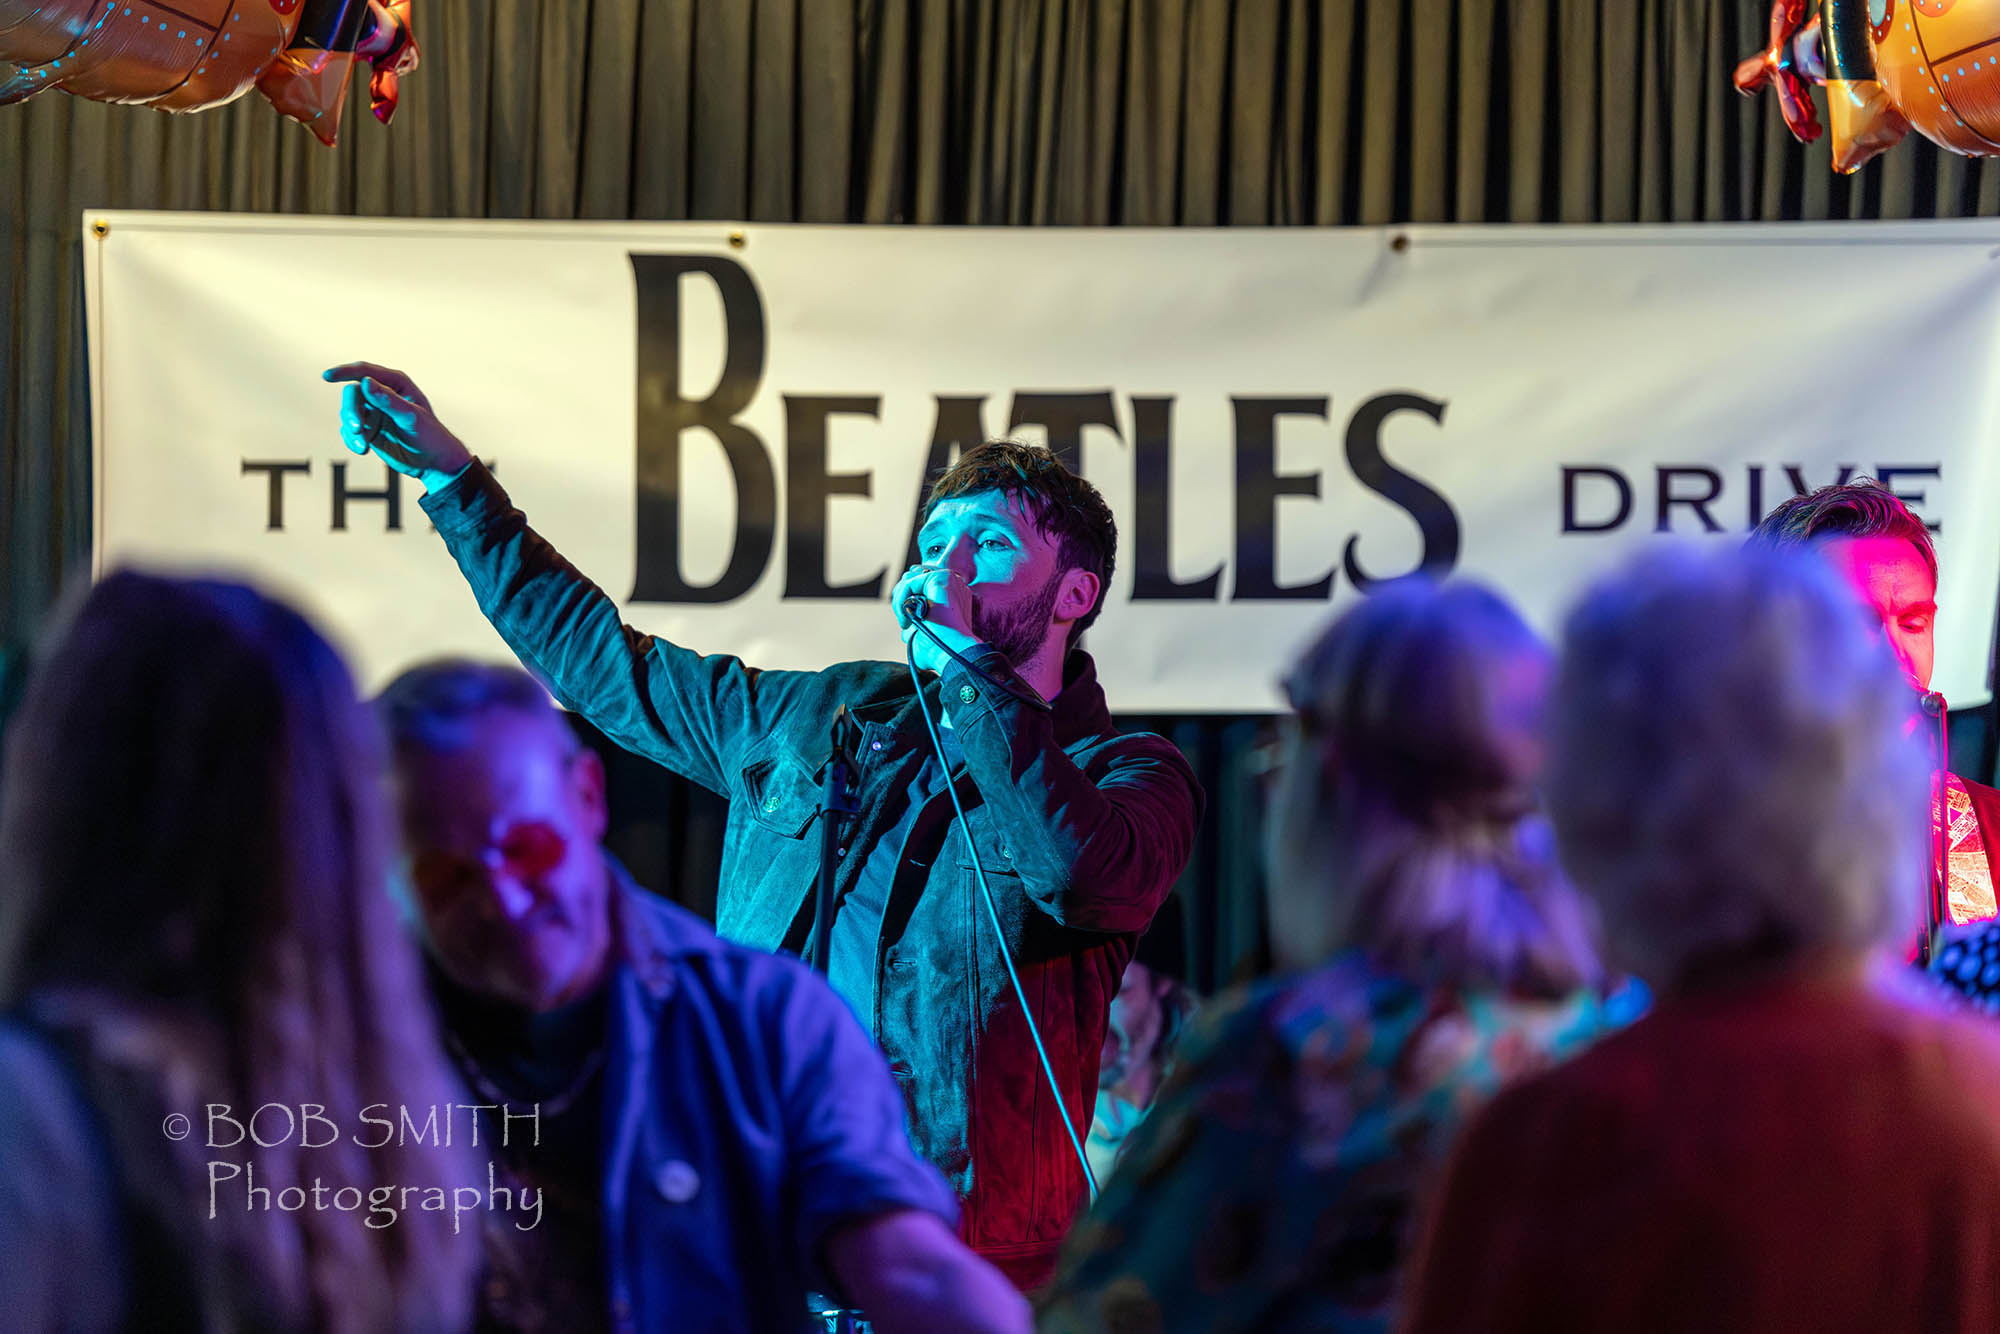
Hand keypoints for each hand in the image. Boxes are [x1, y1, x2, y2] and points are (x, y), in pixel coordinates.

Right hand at [324, 361, 474, 493]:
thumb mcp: (412, 417)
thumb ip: (389, 400)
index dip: (345, 372)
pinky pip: (349, 431)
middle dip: (350, 411)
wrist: (435, 463)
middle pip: (352, 394)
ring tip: (363, 446)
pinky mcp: (368, 430)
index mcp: (396, 383)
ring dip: (351, 429)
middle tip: (356, 428)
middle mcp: (382, 394)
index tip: (327, 377)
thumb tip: (365, 382)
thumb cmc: (431, 436)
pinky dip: (351, 440)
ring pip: (348, 413)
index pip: (365, 371)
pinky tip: (363, 450)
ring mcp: (374, 412)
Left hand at [892, 563, 978, 673]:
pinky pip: (909, 582)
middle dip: (902, 599)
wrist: (952, 654)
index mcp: (952, 596)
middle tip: (906, 623)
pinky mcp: (941, 578)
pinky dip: (900, 602)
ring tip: (906, 623)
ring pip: (909, 578)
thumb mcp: (924, 634)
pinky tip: (907, 621)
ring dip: (900, 602)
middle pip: (913, 576)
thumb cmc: (940, 651)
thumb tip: (906, 621)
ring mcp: (949, 579)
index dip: (907, 599)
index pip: (921, 584)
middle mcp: (954, 584)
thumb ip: (916, 623)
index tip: (906, 623)